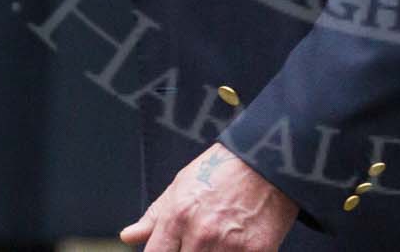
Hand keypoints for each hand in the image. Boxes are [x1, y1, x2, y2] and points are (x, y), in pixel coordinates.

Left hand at [120, 143, 297, 250]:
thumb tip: (129, 236)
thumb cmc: (224, 168)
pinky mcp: (258, 250)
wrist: (270, 157)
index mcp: (178, 215)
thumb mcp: (182, 184)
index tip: (171, 251)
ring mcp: (229, 245)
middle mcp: (201, 233)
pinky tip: (237, 244)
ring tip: (218, 242)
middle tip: (199, 243)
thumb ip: (155, 216)